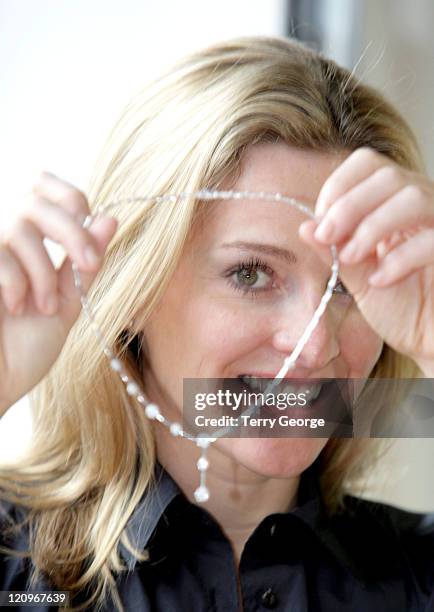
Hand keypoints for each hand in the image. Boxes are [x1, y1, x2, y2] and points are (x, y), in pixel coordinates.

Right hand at [0, 172, 117, 413]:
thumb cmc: (25, 347)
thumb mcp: (67, 301)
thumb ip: (84, 262)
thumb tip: (109, 219)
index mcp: (27, 243)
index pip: (46, 188)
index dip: (72, 203)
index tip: (90, 242)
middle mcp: (2, 239)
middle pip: (36, 200)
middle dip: (71, 232)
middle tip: (88, 264)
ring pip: (19, 227)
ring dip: (43, 271)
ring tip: (45, 306)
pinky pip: (0, 254)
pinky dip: (17, 281)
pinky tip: (17, 307)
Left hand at [298, 147, 433, 372]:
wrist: (430, 342)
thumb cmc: (400, 309)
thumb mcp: (357, 278)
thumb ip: (335, 251)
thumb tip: (306, 226)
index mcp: (394, 205)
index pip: (368, 166)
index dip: (339, 187)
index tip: (321, 223)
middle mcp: (423, 206)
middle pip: (389, 176)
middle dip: (349, 205)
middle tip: (327, 237)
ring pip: (413, 197)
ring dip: (372, 227)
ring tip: (351, 258)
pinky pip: (432, 239)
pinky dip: (398, 259)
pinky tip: (379, 281)